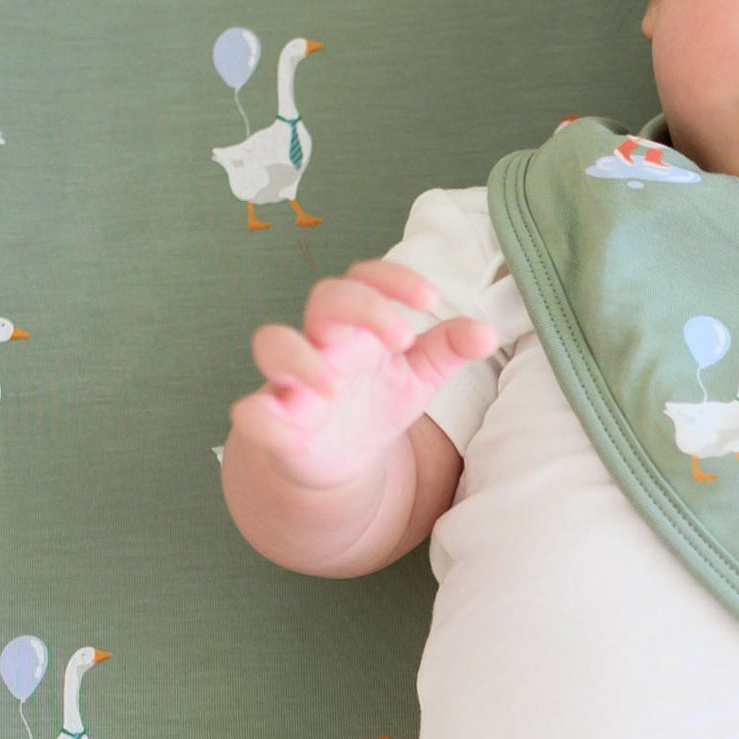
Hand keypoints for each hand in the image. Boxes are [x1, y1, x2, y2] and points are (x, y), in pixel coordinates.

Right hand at [229, 260, 497, 490]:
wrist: (343, 460)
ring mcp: (292, 379)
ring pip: (272, 342)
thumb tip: (487, 331)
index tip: (430, 300)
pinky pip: (251, 409)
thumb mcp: (419, 375)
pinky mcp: (272, 420)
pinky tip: (286, 423)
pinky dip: (260, 413)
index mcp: (360, 325)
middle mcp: (322, 342)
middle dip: (362, 307)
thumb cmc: (378, 401)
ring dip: (301, 357)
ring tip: (338, 384)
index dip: (394, 278)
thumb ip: (449, 349)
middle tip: (402, 339)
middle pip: (325, 296)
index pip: (366, 278)